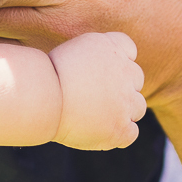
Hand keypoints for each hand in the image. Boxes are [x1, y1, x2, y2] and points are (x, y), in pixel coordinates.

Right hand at [48, 31, 146, 149]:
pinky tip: (99, 132)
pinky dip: (118, 134)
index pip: (129, 49)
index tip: (101, 71)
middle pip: (136, 79)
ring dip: (122, 111)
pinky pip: (131, 133)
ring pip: (138, 107)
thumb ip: (96, 57)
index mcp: (113, 46)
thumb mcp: (75, 50)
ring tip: (97, 116)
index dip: (117, 62)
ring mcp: (126, 101)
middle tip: (96, 97)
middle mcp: (126, 71)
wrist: (44, 97)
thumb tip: (103, 69)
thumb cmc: (48, 74)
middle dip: (121, 87)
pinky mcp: (121, 128)